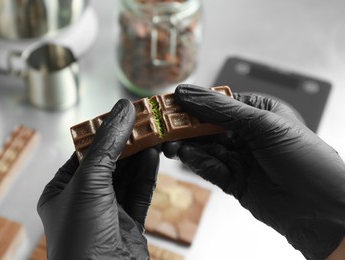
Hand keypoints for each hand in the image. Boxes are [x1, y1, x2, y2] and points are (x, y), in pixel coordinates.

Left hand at [37, 99, 158, 258]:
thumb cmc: (81, 238)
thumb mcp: (89, 183)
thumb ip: (107, 145)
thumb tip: (122, 110)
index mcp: (62, 191)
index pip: (85, 152)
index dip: (105, 131)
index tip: (124, 113)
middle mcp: (83, 201)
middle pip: (108, 162)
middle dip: (126, 142)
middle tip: (145, 120)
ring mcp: (108, 213)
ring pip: (127, 177)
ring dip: (140, 155)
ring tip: (154, 133)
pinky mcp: (130, 225)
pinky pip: (140, 193)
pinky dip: (148, 174)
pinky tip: (154, 156)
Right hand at [163, 84, 344, 259]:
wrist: (322, 211)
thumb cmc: (306, 160)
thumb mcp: (264, 125)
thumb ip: (222, 110)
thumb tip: (187, 92)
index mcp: (259, 112)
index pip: (219, 102)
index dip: (194, 103)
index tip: (171, 103)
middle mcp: (248, 133)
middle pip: (208, 125)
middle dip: (186, 126)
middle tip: (163, 127)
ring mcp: (240, 157)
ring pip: (204, 147)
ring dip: (187, 146)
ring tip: (171, 144)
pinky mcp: (233, 180)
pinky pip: (209, 167)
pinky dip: (197, 162)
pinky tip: (189, 157)